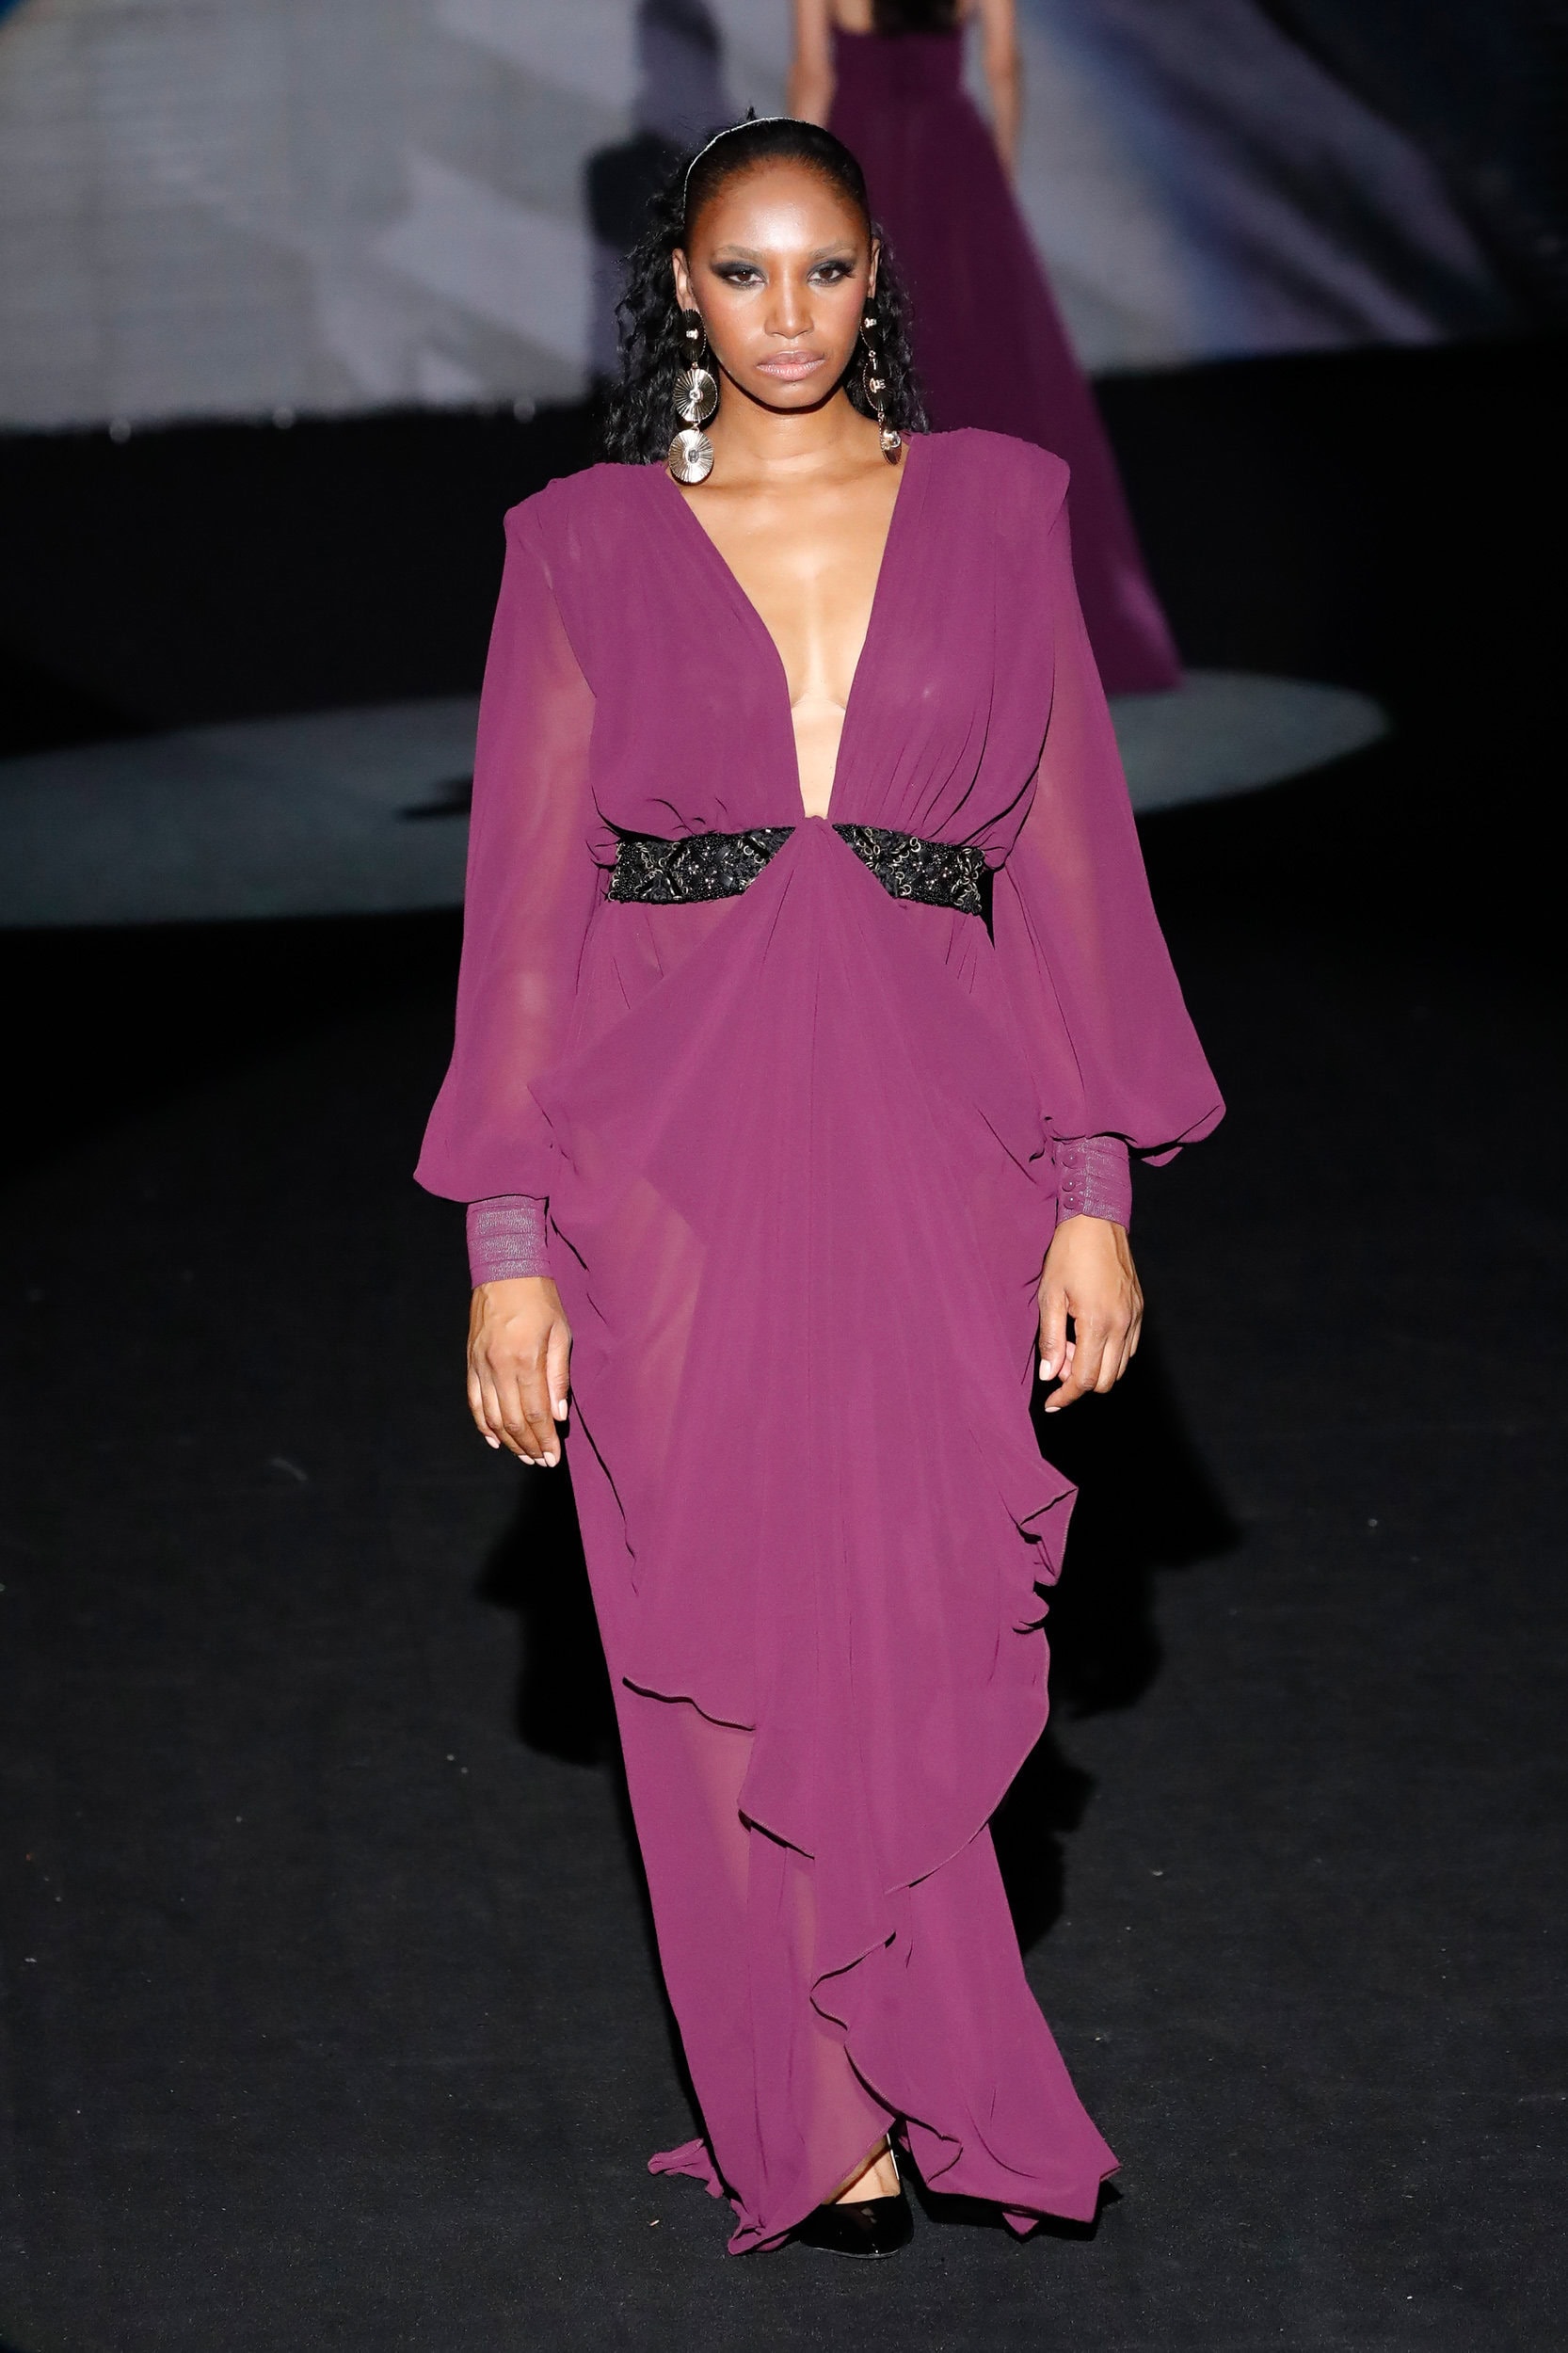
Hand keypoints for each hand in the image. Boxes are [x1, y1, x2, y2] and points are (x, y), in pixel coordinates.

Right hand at [467, 1277, 571, 1463]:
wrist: (504, 1269)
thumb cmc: (539, 1299)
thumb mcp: (560, 1332)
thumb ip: (559, 1375)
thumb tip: (558, 1413)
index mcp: (525, 1360)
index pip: (535, 1413)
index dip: (544, 1439)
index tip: (553, 1457)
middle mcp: (499, 1367)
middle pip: (512, 1420)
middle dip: (528, 1446)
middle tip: (541, 1462)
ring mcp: (481, 1366)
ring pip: (491, 1417)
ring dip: (508, 1441)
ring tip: (524, 1455)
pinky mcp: (471, 1362)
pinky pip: (474, 1401)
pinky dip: (483, 1425)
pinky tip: (494, 1440)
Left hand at [1037, 1216, 1142, 1412]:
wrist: (1097, 1220)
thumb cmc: (1068, 1254)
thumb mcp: (1049, 1295)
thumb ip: (1050, 1338)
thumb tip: (1050, 1374)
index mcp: (1097, 1322)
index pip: (1084, 1378)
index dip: (1066, 1396)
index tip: (1052, 1403)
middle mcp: (1122, 1324)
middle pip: (1105, 1380)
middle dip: (1079, 1382)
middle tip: (1058, 1361)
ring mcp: (1134, 1317)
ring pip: (1119, 1367)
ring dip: (1095, 1368)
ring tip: (1071, 1345)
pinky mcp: (1139, 1308)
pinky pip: (1129, 1347)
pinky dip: (1110, 1354)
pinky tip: (1089, 1337)